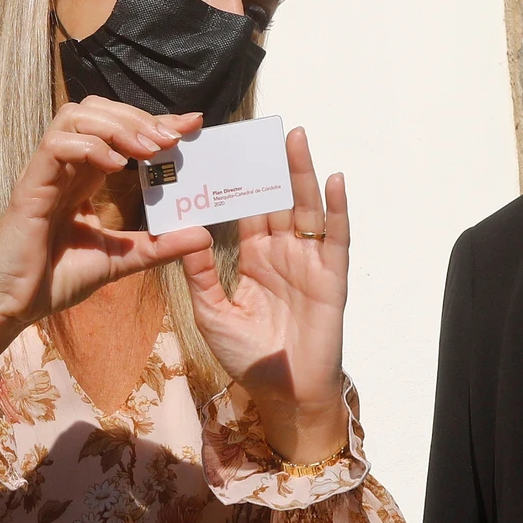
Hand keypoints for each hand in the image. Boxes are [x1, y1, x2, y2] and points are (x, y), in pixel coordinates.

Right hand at [0, 98, 212, 362]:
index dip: (154, 120)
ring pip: (75, 116)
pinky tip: (115, 166)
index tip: (192, 123)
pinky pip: (56, 146)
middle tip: (172, 138)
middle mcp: (65, 167)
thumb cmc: (54, 280)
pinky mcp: (30, 186)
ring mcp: (46, 172)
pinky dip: (88, 146)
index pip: (120, 131)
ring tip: (147, 149)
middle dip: (138, 117)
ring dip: (116, 125)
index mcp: (84, 177)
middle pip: (97, 109)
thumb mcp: (120, 260)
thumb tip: (204, 235)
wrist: (12, 307)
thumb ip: (158, 246)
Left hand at [183, 127, 350, 462]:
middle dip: (269, 165)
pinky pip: (336, 237)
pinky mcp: (331, 276)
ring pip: (305, 208)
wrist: (285, 394)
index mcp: (254, 259)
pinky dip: (337, 208)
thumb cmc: (249, 358)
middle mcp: (282, 253)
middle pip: (276, 199)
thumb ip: (198, 276)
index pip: (244, 210)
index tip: (221, 150)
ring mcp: (309, 262)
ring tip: (294, 138)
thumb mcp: (212, 314)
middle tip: (260, 127)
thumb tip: (185, 236)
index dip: (234, 182)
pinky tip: (334, 180)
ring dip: (302, 173)